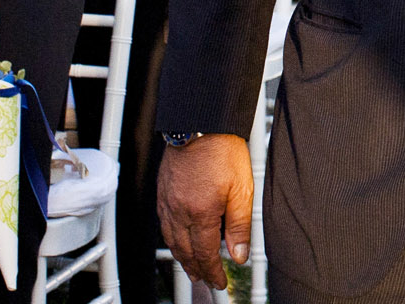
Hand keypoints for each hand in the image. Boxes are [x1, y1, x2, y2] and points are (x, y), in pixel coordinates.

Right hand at [158, 134, 252, 290]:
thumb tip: (239, 253)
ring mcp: (167, 200)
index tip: (220, 281)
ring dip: (182, 257)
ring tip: (191, 267)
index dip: (213, 272)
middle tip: (205, 280)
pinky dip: (170, 238)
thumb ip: (240, 225)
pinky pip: (163, 223)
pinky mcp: (162, 190)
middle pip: (185, 251)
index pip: (206, 253)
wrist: (201, 122)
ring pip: (171, 239)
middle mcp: (180, 210)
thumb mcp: (242, 189)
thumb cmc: (223, 149)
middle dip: (196, 269)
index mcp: (201, 212)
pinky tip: (176, 239)